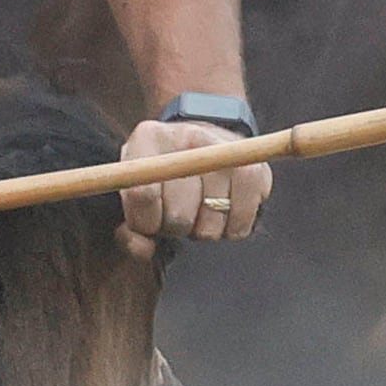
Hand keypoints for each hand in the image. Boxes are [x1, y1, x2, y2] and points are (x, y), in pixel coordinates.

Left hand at [118, 115, 268, 251]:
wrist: (201, 146)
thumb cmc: (160, 178)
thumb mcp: (133, 194)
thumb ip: (130, 229)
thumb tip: (146, 250)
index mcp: (148, 139)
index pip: (142, 193)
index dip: (146, 222)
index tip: (150, 226)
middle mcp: (188, 136)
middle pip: (180, 211)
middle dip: (176, 227)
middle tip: (177, 219)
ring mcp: (225, 147)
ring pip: (213, 215)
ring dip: (205, 229)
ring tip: (200, 215)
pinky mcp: (255, 163)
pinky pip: (245, 215)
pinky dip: (234, 227)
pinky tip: (224, 217)